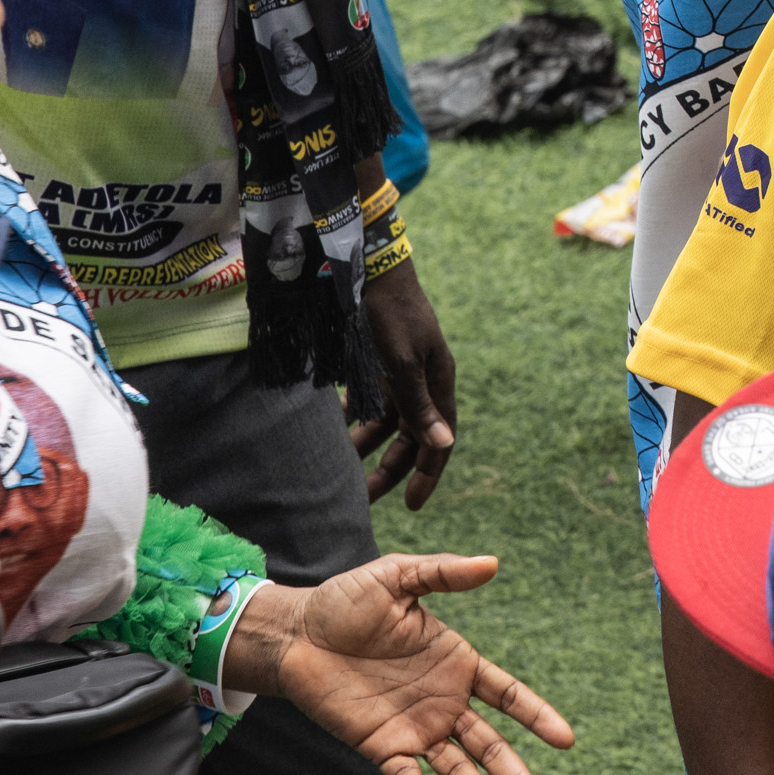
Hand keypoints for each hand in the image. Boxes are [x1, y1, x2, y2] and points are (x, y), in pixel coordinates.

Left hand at [229, 555, 575, 774]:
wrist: (295, 633)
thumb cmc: (347, 601)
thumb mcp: (397, 576)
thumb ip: (442, 572)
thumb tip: (491, 563)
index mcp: (456, 663)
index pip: (508, 696)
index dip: (537, 717)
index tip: (566, 740)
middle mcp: (443, 702)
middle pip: (489, 743)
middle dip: (515, 773)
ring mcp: (413, 727)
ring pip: (455, 767)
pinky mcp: (379, 744)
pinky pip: (404, 772)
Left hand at [349, 257, 458, 507]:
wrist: (368, 267)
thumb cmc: (388, 312)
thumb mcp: (401, 362)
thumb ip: (418, 405)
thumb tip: (443, 445)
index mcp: (437, 383)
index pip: (439, 441)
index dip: (428, 475)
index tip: (412, 508)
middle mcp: (422, 382)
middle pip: (410, 438)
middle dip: (388, 469)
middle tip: (359, 499)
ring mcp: (400, 373)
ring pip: (385, 424)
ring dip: (363, 446)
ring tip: (337, 469)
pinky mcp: (378, 365)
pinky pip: (368, 404)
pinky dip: (352, 419)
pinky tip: (330, 427)